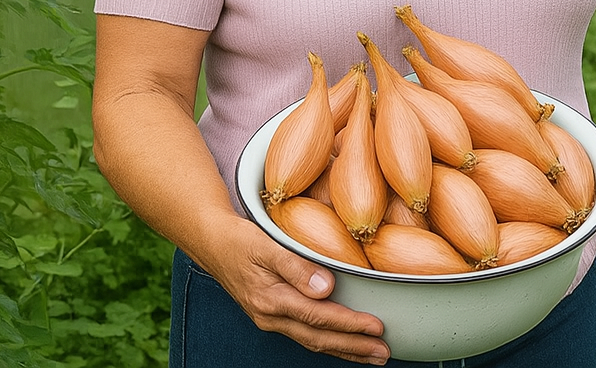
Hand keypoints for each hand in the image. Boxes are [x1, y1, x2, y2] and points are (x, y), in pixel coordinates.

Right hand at [200, 217, 389, 363]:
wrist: (212, 243)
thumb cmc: (240, 240)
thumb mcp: (266, 246)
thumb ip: (296, 266)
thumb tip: (326, 288)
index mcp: (271, 300)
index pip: (318, 317)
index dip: (349, 324)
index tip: (376, 327)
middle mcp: (271, 316)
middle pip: (318, 338)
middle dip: (353, 347)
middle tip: (383, 353)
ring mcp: (271, 319)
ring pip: (313, 341)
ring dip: (344, 349)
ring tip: (372, 355)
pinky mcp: (274, 316)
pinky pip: (306, 334)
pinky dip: (329, 342)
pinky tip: (345, 344)